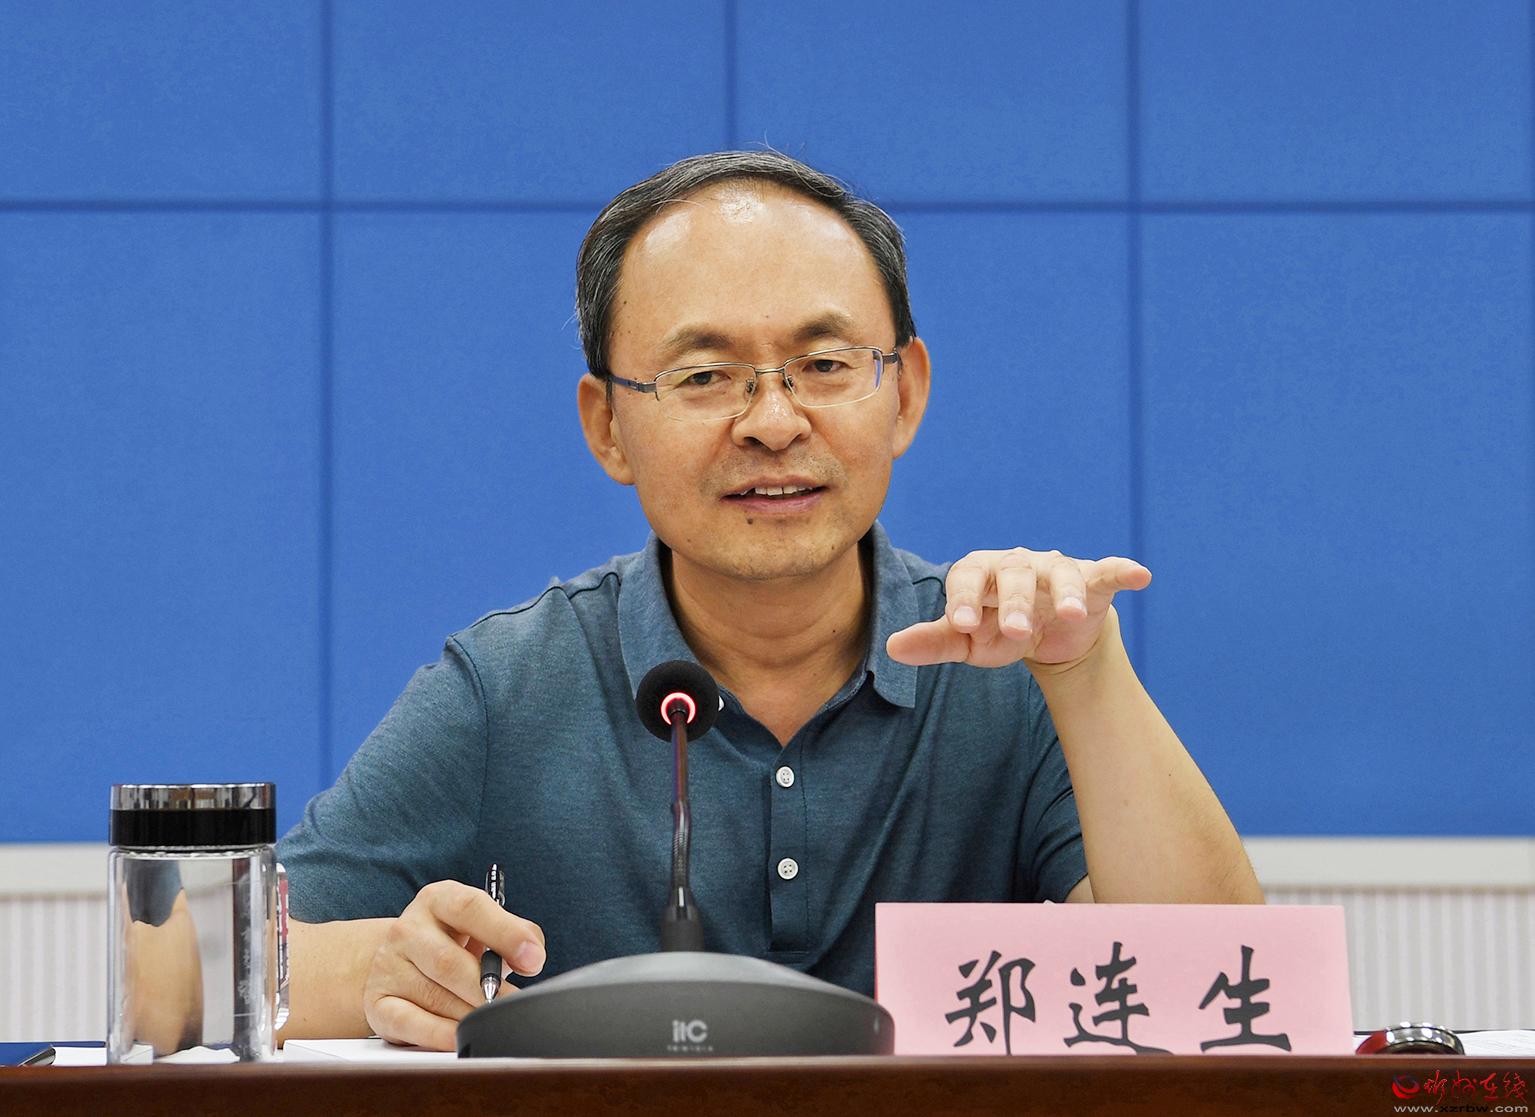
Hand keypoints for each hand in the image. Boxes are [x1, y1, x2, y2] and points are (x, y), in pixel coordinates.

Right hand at [363, 880, 545, 1050]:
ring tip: (493, 1021)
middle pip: (449, 961)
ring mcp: (389, 965)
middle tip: (513, 1004)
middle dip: (488, 988)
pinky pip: (409, 1022)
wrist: (399, 960)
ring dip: (469, 1013)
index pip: (470, 908)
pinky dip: (438, 1034)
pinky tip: (460, 1038)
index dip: (506, 934)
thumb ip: (516, 932)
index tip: (533, 960)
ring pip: (434, 996)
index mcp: (438, 900)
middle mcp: (408, 928)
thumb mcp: (483, 926)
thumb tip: (532, 956)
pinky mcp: (378, 1002)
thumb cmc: (454, 942)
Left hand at [886, 548, 1151, 671]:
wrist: (1045, 638)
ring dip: (1065, 592)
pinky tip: (1139, 576)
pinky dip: (1122, 570)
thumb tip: (892, 647)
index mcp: (980, 573)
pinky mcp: (1092, 581)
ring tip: (1070, 613)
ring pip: (1061, 572)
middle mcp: (1018, 564)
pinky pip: (1108, 570)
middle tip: (1016, 632)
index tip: (959, 627)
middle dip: (1015, 602)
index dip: (962, 599)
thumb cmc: (995, 631)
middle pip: (1014, 575)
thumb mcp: (966, 642)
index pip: (966, 576)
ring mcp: (1057, 570)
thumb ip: (934, 642)